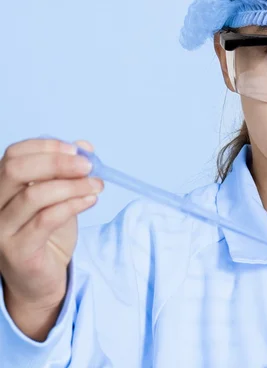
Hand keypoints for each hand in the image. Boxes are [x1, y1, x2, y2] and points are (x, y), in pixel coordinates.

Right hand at [0, 138, 102, 311]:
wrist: (40, 281)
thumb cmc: (47, 236)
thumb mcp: (60, 198)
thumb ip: (68, 173)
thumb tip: (84, 146)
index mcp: (2, 187)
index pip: (14, 154)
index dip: (47, 147)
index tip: (77, 150)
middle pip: (17, 169)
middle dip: (58, 162)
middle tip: (88, 166)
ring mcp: (1, 228)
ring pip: (34, 194)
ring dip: (73, 186)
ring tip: (96, 186)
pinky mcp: (16, 249)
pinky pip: (46, 220)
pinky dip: (72, 205)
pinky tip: (90, 201)